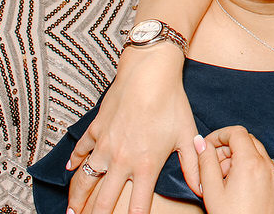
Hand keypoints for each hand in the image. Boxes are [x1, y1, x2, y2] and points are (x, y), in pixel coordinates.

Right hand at [66, 46, 197, 213]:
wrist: (149, 74)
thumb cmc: (171, 102)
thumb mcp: (187, 135)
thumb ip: (193, 165)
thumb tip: (203, 188)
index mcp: (146, 166)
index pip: (138, 206)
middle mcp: (121, 160)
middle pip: (104, 200)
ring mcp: (104, 146)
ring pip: (84, 180)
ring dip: (77, 198)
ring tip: (72, 211)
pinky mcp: (95, 129)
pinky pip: (80, 150)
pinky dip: (74, 162)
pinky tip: (70, 170)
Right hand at [196, 128, 273, 213]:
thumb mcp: (211, 191)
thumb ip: (206, 162)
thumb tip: (202, 142)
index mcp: (250, 163)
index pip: (237, 132)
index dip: (220, 135)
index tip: (209, 147)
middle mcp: (268, 167)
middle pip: (249, 142)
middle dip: (229, 149)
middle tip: (214, 167)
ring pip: (259, 156)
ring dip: (241, 161)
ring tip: (226, 182)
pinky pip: (268, 172)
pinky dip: (254, 173)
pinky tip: (241, 191)